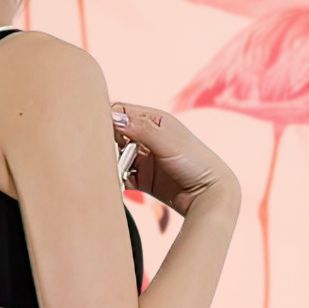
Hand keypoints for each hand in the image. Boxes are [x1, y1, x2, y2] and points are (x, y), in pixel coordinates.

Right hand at [110, 101, 236, 217]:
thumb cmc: (195, 163)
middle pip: (114, 135)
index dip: (108, 119)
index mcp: (153, 120)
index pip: (121, 112)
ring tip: (116, 170)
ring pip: (115, 157)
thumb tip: (114, 118)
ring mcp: (143, 159)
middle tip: (107, 155)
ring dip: (111, 164)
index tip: (100, 132)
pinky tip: (120, 183)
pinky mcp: (142, 179)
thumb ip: (140, 128)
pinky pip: (121, 177)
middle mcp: (146, 137)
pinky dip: (117, 180)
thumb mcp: (167, 141)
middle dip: (107, 144)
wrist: (208, 195)